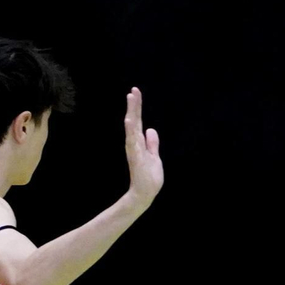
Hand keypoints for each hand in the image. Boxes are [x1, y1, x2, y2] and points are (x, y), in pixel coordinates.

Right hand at [124, 88, 163, 206]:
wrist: (145, 194)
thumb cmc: (149, 178)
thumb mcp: (154, 157)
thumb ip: (152, 144)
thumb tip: (151, 130)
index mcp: (139, 143)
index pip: (138, 121)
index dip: (137, 107)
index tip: (135, 92)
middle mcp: (134, 144)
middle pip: (134, 121)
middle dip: (134, 105)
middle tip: (133, 90)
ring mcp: (134, 150)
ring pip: (132, 128)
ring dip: (132, 113)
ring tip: (131, 98)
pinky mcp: (135, 157)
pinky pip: (132, 141)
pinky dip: (131, 130)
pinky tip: (130, 120)